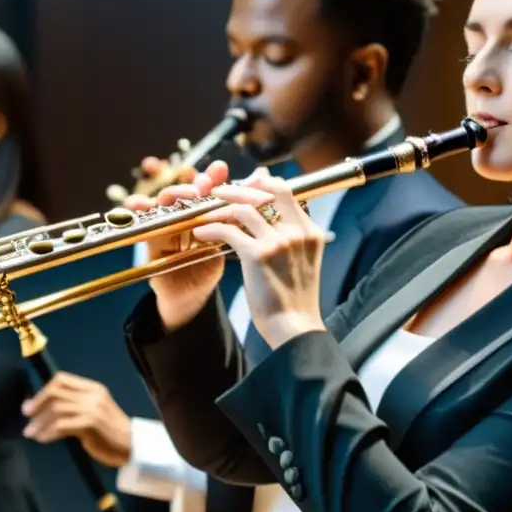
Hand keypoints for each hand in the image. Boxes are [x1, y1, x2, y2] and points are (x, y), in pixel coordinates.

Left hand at [21, 372, 130, 467]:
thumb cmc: (109, 431)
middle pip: (56, 392)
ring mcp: (92, 408)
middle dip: (38, 404)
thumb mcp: (93, 411)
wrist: (132, 446)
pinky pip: (62, 425)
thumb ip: (74, 405)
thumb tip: (41, 406)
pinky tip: (43, 438)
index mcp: (93, 388)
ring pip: (56, 409)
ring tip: (30, 432)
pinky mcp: (90, 424)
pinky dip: (49, 432)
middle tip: (26, 416)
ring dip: (40, 422)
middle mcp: (92, 395)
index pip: (62, 380)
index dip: (43, 390)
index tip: (31, 404)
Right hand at [123, 161, 230, 331]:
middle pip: (186, 190)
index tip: (221, 169)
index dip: (213, 177)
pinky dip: (135, 208)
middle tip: (205, 185)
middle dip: (196, 183)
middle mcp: (183, 214)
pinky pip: (139, 220)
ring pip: (164, 200)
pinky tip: (134, 203)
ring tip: (183, 195)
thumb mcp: (224, 243)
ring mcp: (166, 223)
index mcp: (203, 212)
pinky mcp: (150, 237)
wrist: (189, 297)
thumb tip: (257, 193)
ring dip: (172, 193)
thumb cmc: (206, 268)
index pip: (208, 188)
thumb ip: (234, 221)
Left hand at [192, 169, 327, 348]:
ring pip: (244, 209)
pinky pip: (229, 232)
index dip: (264, 183)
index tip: (247, 184)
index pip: (287, 192)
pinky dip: (211, 229)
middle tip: (220, 190)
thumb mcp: (303, 261)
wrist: (294, 328)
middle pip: (267, 191)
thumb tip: (275, 216)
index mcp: (310, 232)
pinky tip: (201, 234)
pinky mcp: (259, 255)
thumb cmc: (294, 299)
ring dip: (221, 207)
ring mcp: (279, 242)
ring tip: (206, 212)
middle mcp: (297, 232)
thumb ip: (292, 237)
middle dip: (240, 188)